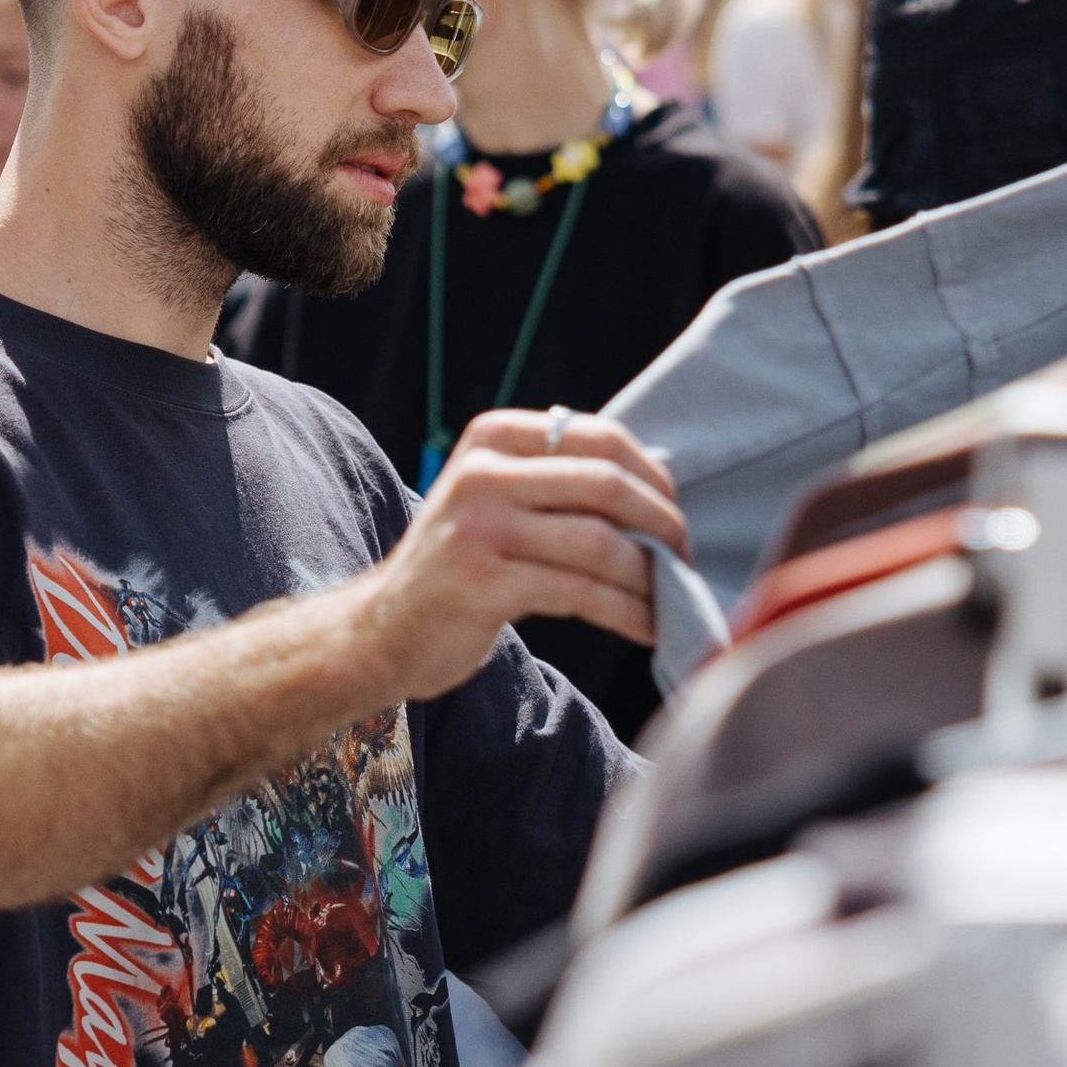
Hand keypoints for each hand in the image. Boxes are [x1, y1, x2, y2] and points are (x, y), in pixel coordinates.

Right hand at [358, 409, 689, 700]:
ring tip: (671, 600)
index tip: (675, 518)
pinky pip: (582, 592)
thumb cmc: (460, 566)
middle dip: (663, 526)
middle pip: (607, 486)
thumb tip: (661, 489)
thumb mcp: (495, 498)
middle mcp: (482, 473)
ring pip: (600, 544)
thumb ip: (557, 480)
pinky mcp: (484, 584)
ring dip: (651, 577)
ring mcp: (479, 528)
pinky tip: (647, 628)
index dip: (654, 480)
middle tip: (684, 559)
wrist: (382, 629)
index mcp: (493, 437)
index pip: (601, 439)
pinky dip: (628, 612)